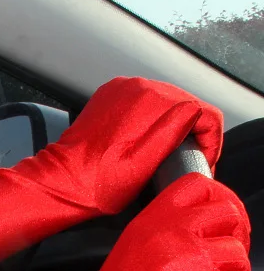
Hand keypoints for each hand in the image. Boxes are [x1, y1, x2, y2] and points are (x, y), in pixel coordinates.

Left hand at [14, 76, 223, 216]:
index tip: (202, 163)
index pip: (203, 111)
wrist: (61, 182)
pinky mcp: (110, 96)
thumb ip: (172, 133)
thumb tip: (195, 111)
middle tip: (186, 161)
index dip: (210, 140)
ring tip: (167, 153)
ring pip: (166, 102)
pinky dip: (150, 119)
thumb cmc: (98, 184)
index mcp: (150, 100)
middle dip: (193, 132)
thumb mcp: (143, 166)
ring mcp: (122, 88)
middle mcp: (137, 86)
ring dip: (172, 125)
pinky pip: (143, 102)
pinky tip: (144, 141)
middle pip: (186, 104)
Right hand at [71, 173, 248, 270]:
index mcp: (147, 222)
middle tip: (228, 261)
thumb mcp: (127, 255)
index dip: (220, 200)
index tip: (221, 225)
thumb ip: (160, 236)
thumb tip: (201, 233)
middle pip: (228, 213)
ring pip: (238, 253)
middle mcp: (169, 233)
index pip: (196, 185)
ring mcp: (186, 258)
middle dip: (237, 238)